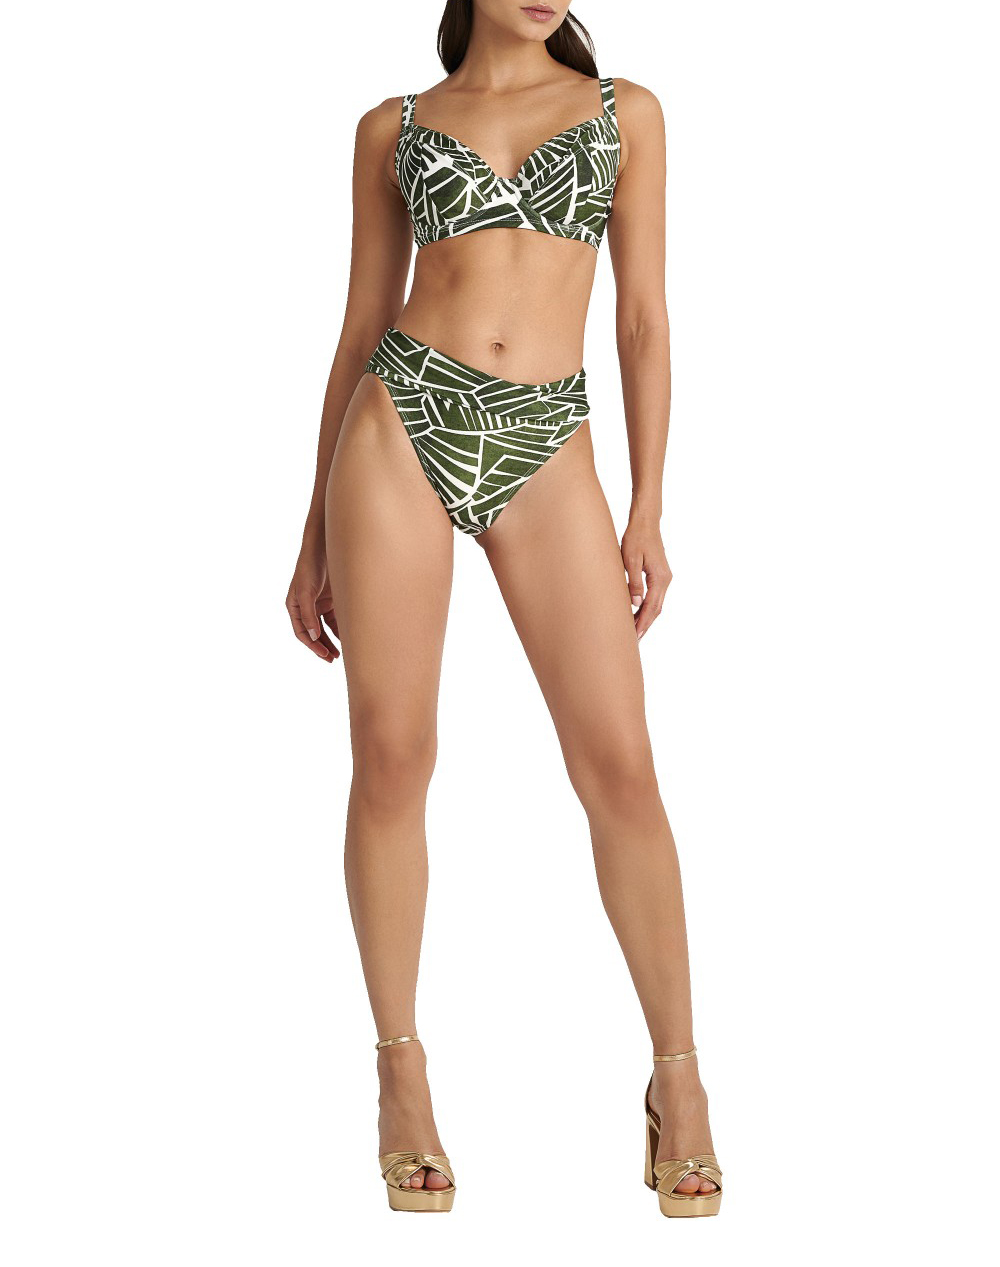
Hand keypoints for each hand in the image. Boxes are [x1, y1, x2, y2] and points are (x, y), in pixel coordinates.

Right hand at [286, 540, 339, 661]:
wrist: (324, 545)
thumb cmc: (310, 566)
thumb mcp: (306, 591)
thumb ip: (308, 614)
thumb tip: (313, 637)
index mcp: (295, 606)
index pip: (302, 632)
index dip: (313, 646)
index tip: (325, 655)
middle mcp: (306, 607)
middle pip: (314, 633)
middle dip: (323, 647)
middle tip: (333, 659)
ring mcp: (319, 603)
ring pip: (326, 628)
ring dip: (332, 640)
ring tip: (341, 653)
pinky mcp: (332, 598)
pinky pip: (336, 618)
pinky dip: (341, 628)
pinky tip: (348, 636)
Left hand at [622, 513, 671, 640]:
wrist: (646, 522)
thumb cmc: (636, 537)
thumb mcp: (630, 559)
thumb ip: (633, 582)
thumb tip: (635, 604)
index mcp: (660, 578)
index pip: (651, 607)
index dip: (643, 623)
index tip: (635, 636)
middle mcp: (665, 580)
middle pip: (656, 609)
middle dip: (645, 625)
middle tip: (633, 640)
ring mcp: (664, 578)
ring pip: (656, 604)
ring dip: (646, 618)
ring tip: (634, 631)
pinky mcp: (659, 575)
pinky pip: (655, 596)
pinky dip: (647, 607)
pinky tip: (637, 613)